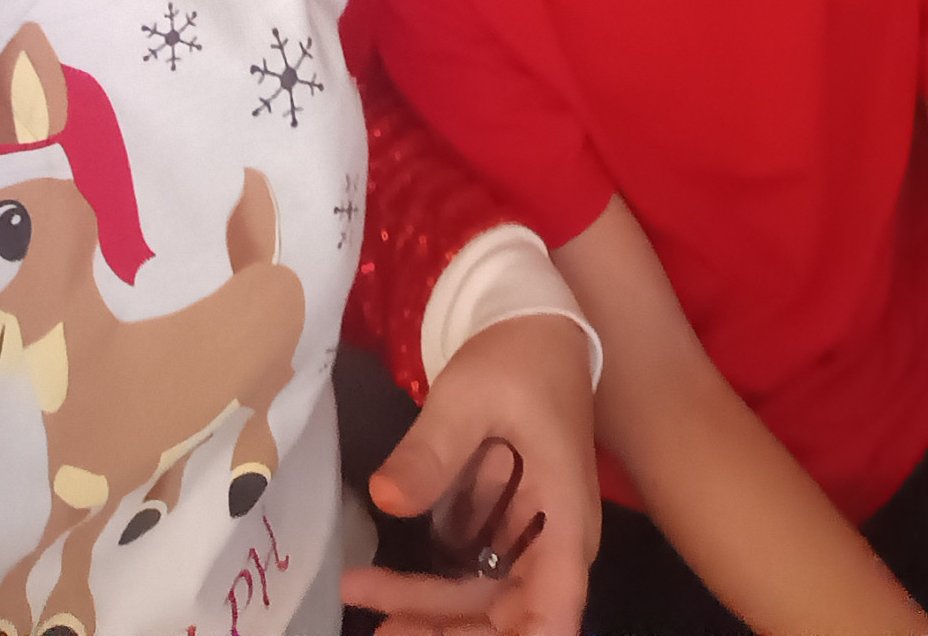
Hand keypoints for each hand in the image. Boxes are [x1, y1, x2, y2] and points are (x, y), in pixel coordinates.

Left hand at [340, 314, 600, 635]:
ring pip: (486, 601)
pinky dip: (430, 588)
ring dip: (431, 614)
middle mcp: (554, 541)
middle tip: (379, 631)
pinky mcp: (505, 522)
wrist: (531, 322)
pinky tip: (379, 586)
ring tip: (363, 602)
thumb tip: (385, 500)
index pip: (554, 612)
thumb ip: (432, 450)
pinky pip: (472, 572)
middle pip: (512, 618)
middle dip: (450, 632)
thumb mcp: (469, 396)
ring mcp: (530, 534)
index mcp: (564, 518)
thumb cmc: (516, 356)